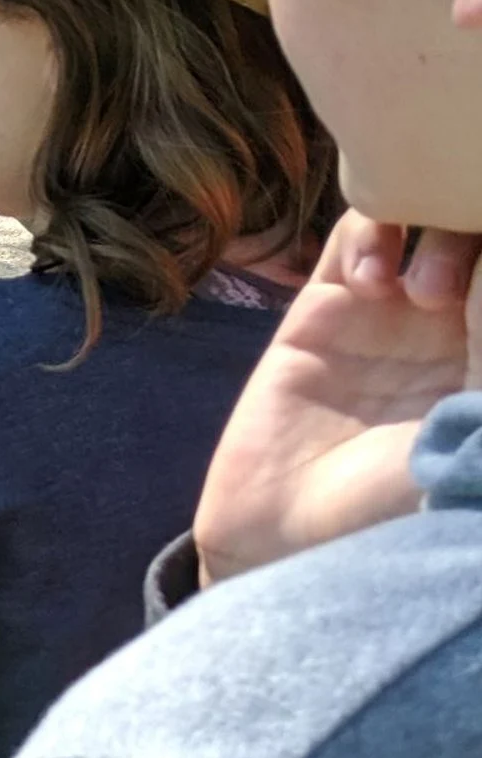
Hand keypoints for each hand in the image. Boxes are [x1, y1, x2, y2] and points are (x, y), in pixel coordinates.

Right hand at [195, 212, 481, 582]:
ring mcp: (393, 312)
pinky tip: (369, 283)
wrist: (293, 539)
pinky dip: (370, 234)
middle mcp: (458, 326)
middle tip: (453, 293)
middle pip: (478, 233)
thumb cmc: (402, 505)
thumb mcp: (474, 427)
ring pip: (428, 218)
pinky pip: (358, 232)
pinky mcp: (327, 307)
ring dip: (433, 234)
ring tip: (416, 291)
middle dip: (477, 235)